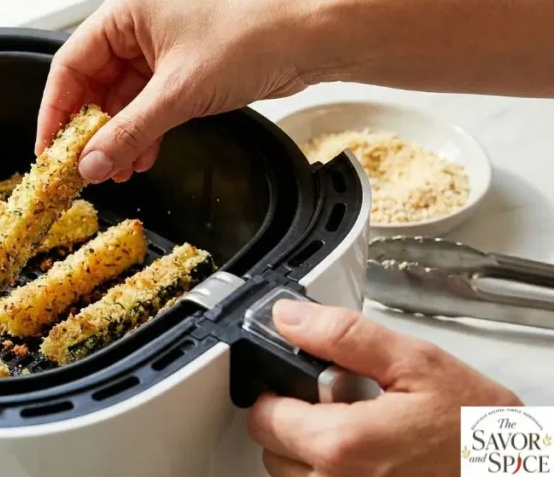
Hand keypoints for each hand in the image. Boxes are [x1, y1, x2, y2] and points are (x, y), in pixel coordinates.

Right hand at [34, 0, 312, 182]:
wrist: (306, 40)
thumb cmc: (250, 37)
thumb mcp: (178, 93)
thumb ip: (129, 132)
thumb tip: (92, 163)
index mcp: (124, 13)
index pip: (69, 65)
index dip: (55, 111)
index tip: (49, 149)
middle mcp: (136, 27)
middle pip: (92, 86)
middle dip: (90, 131)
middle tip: (82, 168)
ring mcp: (158, 49)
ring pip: (120, 101)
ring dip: (117, 138)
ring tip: (114, 171)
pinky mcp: (179, 70)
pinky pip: (146, 106)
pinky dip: (142, 133)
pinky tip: (140, 158)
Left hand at [247, 300, 522, 476]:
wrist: (514, 468)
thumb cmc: (476, 427)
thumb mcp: (414, 362)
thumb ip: (343, 336)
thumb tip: (289, 317)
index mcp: (342, 445)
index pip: (263, 416)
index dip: (277, 390)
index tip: (302, 381)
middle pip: (273, 448)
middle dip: (295, 419)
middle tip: (342, 404)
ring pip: (293, 474)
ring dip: (313, 449)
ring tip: (362, 431)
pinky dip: (333, 471)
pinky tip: (369, 457)